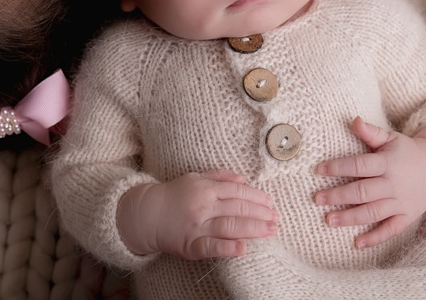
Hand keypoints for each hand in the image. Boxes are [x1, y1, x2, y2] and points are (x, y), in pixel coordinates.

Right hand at [116, 170, 276, 259]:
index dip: (257, 197)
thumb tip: (243, 179)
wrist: (148, 214)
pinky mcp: (191, 244)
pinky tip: (243, 248)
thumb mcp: (195, 178)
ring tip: (270, 230)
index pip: (237, 192)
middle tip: (276, 219)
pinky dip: (227, 247)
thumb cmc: (175, 196)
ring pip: (230, 226)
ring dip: (253, 228)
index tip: (271, 204)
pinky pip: (211, 246)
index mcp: (205, 188)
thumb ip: (219, 177)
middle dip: (260, 214)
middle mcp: (203, 205)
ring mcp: (197, 225)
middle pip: (238, 208)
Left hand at [314, 117, 425, 248]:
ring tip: (329, 220)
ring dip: (350, 218)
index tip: (318, 170)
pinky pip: (390, 230)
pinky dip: (375, 238)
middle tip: (317, 199)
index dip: (337, 167)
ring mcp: (401, 202)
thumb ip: (371, 132)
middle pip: (362, 192)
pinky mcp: (407, 216)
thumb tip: (353, 119)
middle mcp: (393, 184)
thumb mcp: (390, 138)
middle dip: (338, 196)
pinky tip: (357, 243)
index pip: (358, 166)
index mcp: (387, 163)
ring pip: (372, 213)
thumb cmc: (407, 151)